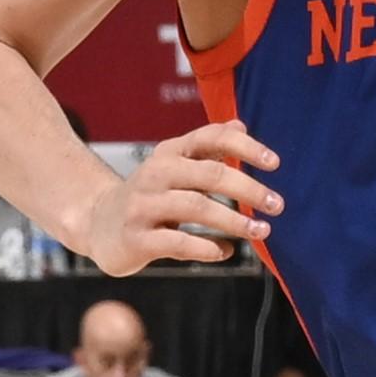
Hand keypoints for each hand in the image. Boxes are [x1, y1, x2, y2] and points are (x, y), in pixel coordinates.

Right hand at [77, 120, 280, 277]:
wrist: (98, 223)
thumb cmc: (150, 195)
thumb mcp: (175, 167)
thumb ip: (206, 148)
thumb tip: (240, 125)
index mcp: (170, 152)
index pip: (211, 138)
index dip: (246, 148)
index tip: (275, 163)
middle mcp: (156, 173)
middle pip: (211, 174)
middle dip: (249, 189)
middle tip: (277, 205)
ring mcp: (143, 206)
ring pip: (198, 208)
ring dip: (235, 221)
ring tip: (262, 231)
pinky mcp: (136, 238)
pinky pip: (179, 243)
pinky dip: (208, 248)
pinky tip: (226, 251)